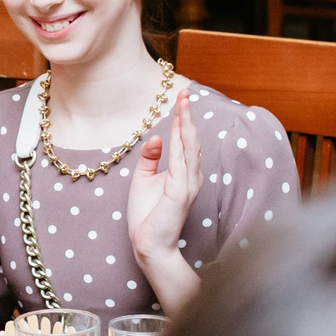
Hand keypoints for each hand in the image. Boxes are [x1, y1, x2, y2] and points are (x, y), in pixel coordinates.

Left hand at [125, 89, 201, 264]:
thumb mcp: (144, 179)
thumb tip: (158, 137)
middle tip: (184, 92)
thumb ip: (151, 158)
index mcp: (184, 174)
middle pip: (191, 140)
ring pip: (189, 148)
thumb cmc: (147, 215)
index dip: (184, 119)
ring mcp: (188, 185)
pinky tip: (176, 129)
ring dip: (186, 124)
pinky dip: (180, 145)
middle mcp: (191, 177)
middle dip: (188, 115)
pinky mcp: (180, 194)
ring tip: (183, 103)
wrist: (148, 244)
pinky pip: (181, 164)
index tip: (180, 97)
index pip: (186, 141)